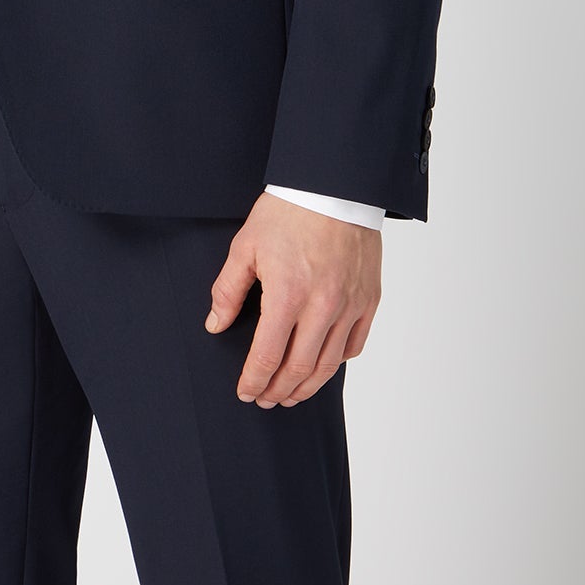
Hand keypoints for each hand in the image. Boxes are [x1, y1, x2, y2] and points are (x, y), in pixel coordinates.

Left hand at [204, 192, 380, 405]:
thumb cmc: (288, 212)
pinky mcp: (369, 299)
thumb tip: (215, 324)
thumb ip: (228, 290)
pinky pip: (354, 344)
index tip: (245, 391)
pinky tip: (322, 365)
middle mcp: (322, 307)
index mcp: (288, 295)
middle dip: (278, 391)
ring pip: (328, 364)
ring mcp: (350, 305)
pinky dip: (336, 362)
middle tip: (265, 399)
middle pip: (299, 369)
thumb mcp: (246, 245)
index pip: (267, 356)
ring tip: (291, 394)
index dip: (253, 380)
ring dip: (307, 386)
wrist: (334, 186)